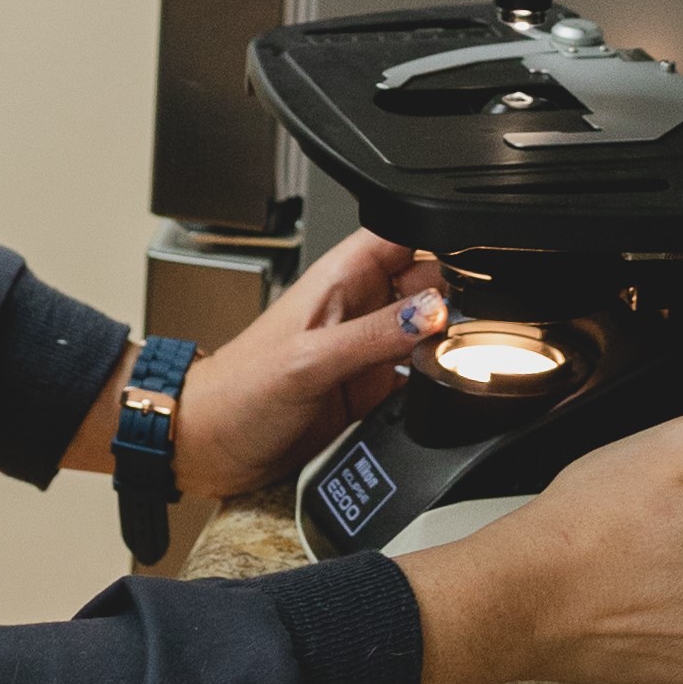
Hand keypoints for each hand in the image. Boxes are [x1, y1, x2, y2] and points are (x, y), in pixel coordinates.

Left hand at [60, 230, 447, 499]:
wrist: (209, 446)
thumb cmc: (237, 392)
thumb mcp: (308, 360)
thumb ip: (373, 335)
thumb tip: (432, 312)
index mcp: (337, 281)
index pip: (399, 237)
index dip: (438, 239)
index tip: (473, 264)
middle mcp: (356, 310)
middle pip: (426, 285)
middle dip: (453, 300)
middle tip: (464, 330)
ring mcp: (365, 351)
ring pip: (427, 333)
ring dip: (446, 345)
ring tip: (452, 363)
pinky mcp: (370, 392)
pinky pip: (418, 380)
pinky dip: (436, 387)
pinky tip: (442, 396)